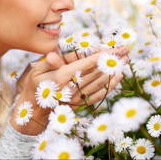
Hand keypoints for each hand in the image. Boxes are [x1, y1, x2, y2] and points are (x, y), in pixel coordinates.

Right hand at [10, 46, 127, 134]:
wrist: (34, 111)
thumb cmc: (34, 86)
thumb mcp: (36, 71)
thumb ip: (48, 62)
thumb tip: (54, 55)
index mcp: (62, 76)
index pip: (87, 63)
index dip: (102, 55)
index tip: (115, 48)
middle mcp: (73, 87)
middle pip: (97, 71)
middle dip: (112, 60)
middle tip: (125, 50)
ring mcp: (78, 97)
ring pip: (101, 81)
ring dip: (114, 70)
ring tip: (125, 60)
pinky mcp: (80, 103)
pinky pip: (100, 94)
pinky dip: (111, 85)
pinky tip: (118, 77)